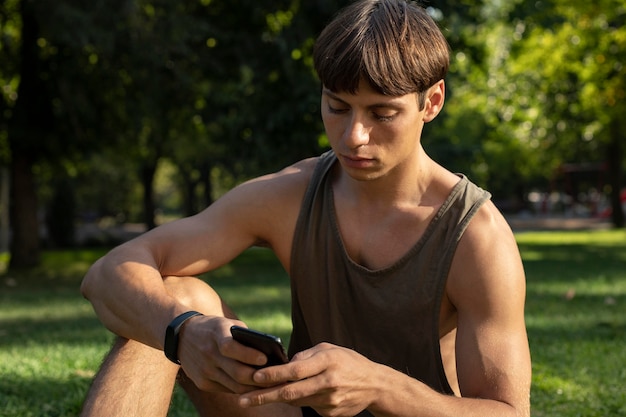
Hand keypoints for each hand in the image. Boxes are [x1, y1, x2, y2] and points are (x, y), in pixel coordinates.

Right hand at [176, 316, 276, 393]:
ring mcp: (204, 371)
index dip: (249, 355)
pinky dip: (241, 390)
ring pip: (234, 386)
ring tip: (269, 385)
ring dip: (253, 388)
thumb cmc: (213, 328)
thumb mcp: (226, 323)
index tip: (265, 358)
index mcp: (215, 335)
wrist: (182, 336)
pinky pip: (226, 390)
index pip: (231, 347)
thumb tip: (268, 351)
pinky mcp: (202, 383)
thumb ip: (244, 335)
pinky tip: (253, 388)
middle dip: (258, 378)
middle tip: (275, 378)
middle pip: (236, 372)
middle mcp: (208, 354)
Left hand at [239, 343, 380, 416]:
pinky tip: (299, 394)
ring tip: (257, 396)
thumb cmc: (348, 361)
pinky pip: (309, 407)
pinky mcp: (332, 414)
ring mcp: (331, 401)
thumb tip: (284, 364)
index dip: (273, 374)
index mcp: (328, 362)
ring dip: (278, 399)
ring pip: (297, 401)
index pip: (295, 370)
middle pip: (291, 392)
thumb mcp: (329, 349)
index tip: (254, 376)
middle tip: (243, 399)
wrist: (375, 385)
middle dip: (264, 396)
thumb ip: (306, 355)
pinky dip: (300, 400)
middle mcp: (329, 382)